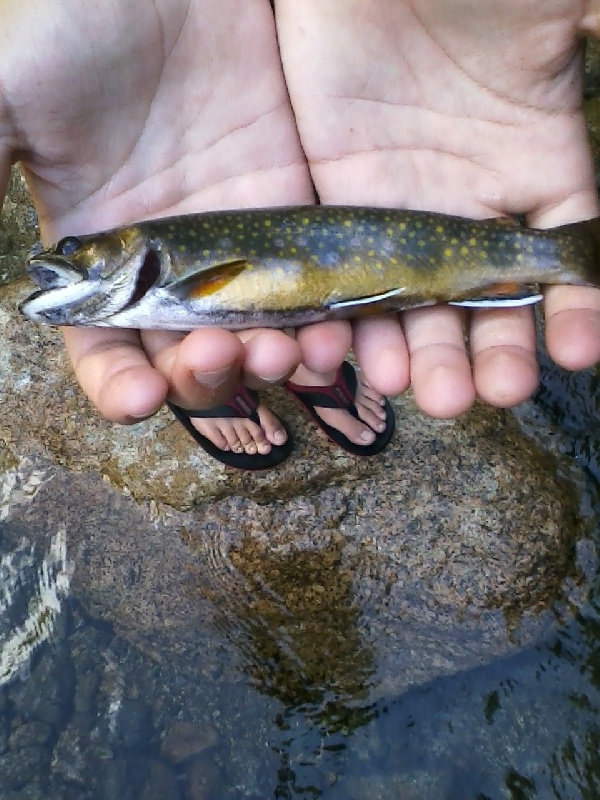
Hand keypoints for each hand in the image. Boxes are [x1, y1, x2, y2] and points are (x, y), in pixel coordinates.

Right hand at [0, 0, 350, 421]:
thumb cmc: (83, 18)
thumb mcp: (13, 91)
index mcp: (100, 255)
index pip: (104, 349)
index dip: (117, 384)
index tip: (139, 398)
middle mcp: (170, 265)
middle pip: (188, 356)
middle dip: (205, 375)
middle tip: (221, 358)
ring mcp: (237, 245)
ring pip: (257, 333)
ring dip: (272, 360)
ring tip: (289, 355)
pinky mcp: (294, 216)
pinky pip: (314, 285)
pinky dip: (326, 318)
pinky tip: (338, 331)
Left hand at [276, 0, 599, 415]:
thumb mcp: (561, 2)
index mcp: (537, 156)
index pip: (566, 253)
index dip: (576, 306)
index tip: (576, 353)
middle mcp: (472, 197)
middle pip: (489, 297)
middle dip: (494, 350)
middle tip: (494, 394)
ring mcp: (403, 208)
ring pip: (420, 302)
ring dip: (428, 354)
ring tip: (431, 395)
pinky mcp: (339, 208)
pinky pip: (351, 280)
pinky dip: (357, 320)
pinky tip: (364, 357)